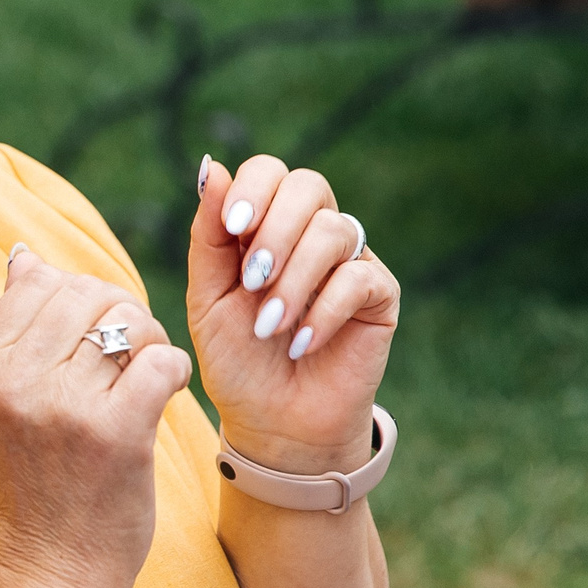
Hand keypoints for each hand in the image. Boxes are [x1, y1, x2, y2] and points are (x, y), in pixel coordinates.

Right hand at [0, 249, 192, 587]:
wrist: (54, 567)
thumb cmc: (35, 480)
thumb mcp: (1, 403)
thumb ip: (13, 329)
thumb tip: (25, 257)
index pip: (40, 284)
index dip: (80, 299)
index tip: (92, 339)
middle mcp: (13, 380)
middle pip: (86, 294)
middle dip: (119, 314)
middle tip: (128, 357)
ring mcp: (62, 406)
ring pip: (128, 321)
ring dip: (149, 342)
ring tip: (144, 376)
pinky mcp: (114, 431)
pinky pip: (161, 360)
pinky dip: (173, 370)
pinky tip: (164, 394)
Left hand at [190, 156, 398, 472]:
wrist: (273, 421)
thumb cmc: (236, 358)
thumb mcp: (207, 297)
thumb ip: (208, 235)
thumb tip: (213, 165)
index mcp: (268, 225)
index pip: (270, 171)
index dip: (253, 188)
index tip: (232, 227)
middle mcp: (312, 233)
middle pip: (309, 186)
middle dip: (274, 231)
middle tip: (251, 281)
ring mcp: (350, 261)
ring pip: (334, 231)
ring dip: (293, 280)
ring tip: (268, 327)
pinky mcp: (380, 295)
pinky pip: (359, 278)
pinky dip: (323, 311)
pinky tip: (301, 344)